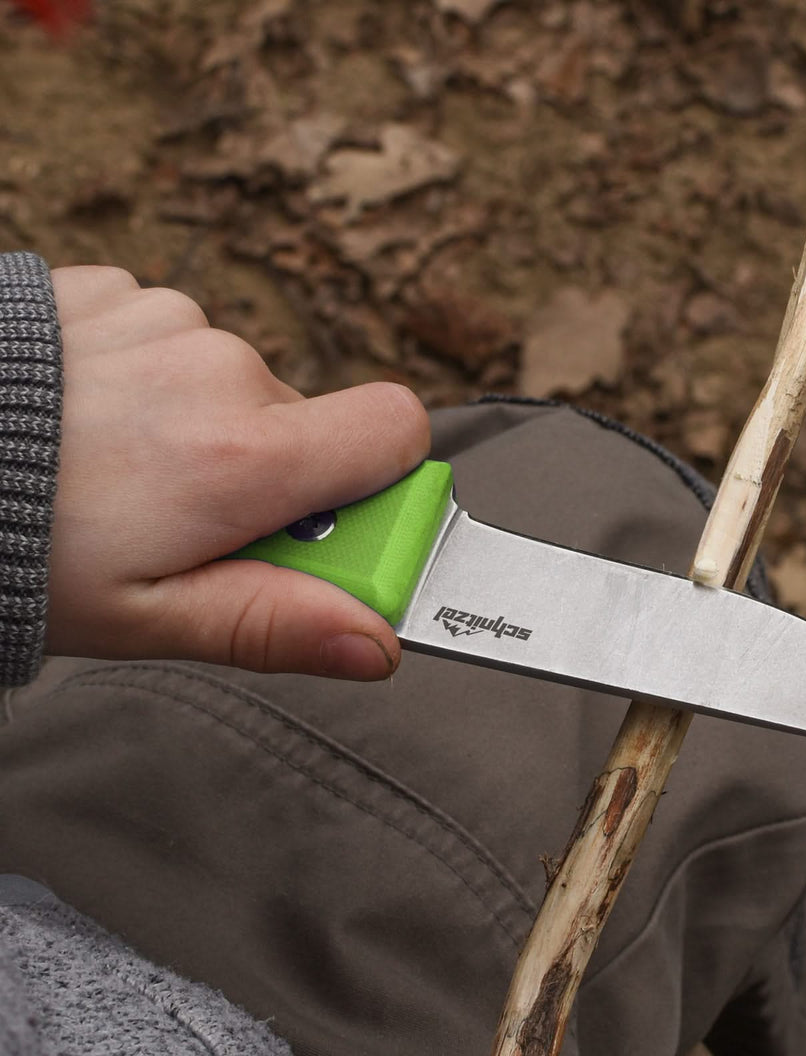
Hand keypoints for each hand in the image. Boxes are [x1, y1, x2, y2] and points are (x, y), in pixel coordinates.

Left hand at [47, 265, 429, 678]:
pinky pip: (176, 345)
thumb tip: (376, 642)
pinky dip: (152, 386)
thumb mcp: (149, 619)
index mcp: (242, 457)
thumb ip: (273, 623)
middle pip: (305, 427)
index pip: (398, 432)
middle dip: (268, 483)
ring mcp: (166, 319)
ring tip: (116, 476)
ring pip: (236, 388)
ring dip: (202, 433)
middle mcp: (219, 370)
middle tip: (181, 531)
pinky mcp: (118, 292)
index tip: (335, 539)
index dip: (385, 489)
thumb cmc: (19, 549)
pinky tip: (92, 425)